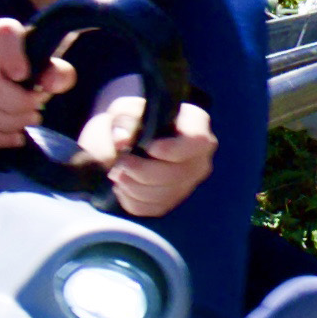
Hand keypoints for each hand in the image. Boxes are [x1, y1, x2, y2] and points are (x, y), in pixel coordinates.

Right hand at [0, 15, 66, 149]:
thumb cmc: (26, 70)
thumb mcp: (47, 67)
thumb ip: (58, 73)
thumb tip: (50, 85)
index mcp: (2, 34)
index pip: (4, 33)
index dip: (13, 56)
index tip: (24, 75)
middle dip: (17, 104)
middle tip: (37, 110)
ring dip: (11, 123)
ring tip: (29, 121)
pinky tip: (15, 137)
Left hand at [79, 86, 217, 218]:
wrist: (130, 139)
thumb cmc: (134, 119)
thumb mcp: (126, 109)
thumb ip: (123, 119)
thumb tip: (121, 139)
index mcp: (196, 126)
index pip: (198, 141)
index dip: (174, 149)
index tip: (149, 147)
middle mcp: (199, 157)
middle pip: (178, 174)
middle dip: (144, 171)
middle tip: (121, 163)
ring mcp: (188, 182)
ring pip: (165, 194)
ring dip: (134, 187)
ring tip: (117, 173)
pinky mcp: (173, 200)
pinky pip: (154, 208)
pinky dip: (132, 200)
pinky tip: (122, 187)